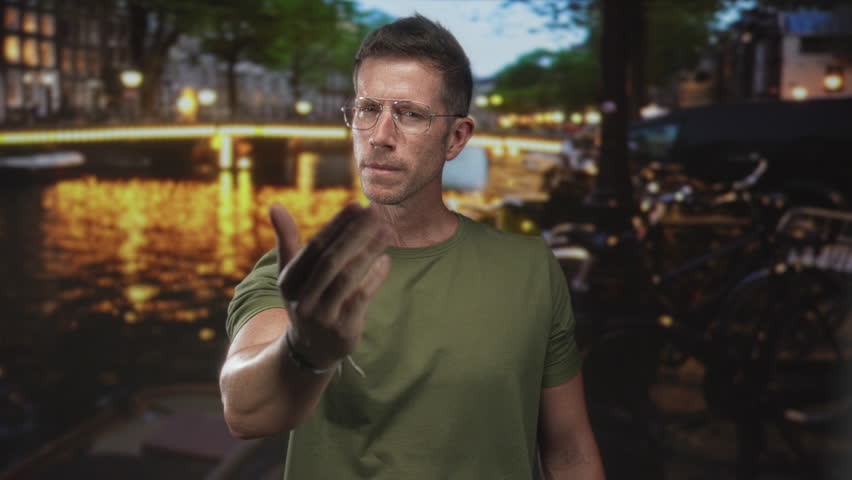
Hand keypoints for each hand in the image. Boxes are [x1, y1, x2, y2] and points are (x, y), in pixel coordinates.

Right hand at [269, 202, 392, 368]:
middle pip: (331, 260)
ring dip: (369, 251)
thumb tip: (274, 206)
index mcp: (289, 281)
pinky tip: (386, 260)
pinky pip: (361, 297)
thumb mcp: (291, 274)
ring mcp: (323, 316)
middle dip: (355, 234)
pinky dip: (375, 277)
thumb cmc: (305, 299)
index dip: (336, 225)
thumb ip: (287, 240)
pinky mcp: (342, 329)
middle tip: (376, 213)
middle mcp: (303, 298)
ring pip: (347, 277)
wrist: (310, 349)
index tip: (356, 205)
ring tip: (387, 231)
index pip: (315, 247)